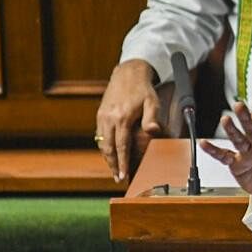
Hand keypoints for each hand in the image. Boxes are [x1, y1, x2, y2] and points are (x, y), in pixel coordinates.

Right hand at [96, 59, 161, 181]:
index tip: (122, 175)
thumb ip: (152, 117)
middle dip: (112, 165)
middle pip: (108, 148)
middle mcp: (109, 118)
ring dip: (107, 158)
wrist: (128, 73)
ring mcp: (102, 116)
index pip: (121, 146)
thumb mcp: (152, 102)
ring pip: (102, 143)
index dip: (122, 163)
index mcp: (122, 118)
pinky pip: (99, 135)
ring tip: (114, 169)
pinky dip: (104, 146)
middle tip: (118, 178)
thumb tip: (152, 131)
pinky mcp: (99, 114)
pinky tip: (110, 153)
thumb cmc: (142, 89)